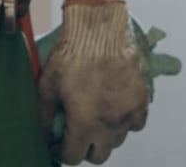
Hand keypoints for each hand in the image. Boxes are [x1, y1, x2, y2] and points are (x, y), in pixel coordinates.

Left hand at [40, 0, 150, 163]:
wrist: (99, 32)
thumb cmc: (71, 56)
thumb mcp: (47, 85)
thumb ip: (44, 115)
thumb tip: (44, 134)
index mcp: (84, 124)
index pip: (73, 157)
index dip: (61, 153)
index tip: (57, 144)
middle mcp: (108, 126)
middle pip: (98, 156)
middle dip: (84, 149)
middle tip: (76, 135)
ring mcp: (127, 115)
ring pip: (117, 141)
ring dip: (104, 137)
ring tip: (94, 119)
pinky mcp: (141, 102)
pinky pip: (135, 124)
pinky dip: (125, 123)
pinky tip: (114, 110)